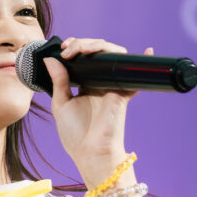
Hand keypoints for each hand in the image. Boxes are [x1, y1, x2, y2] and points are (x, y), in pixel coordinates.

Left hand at [45, 37, 153, 186]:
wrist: (90, 152)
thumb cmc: (75, 134)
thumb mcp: (61, 104)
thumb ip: (58, 81)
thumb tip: (51, 59)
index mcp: (85, 84)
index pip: (83, 58)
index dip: (74, 47)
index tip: (62, 48)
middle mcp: (100, 82)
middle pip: (97, 52)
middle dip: (82, 44)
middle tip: (68, 49)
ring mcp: (112, 85)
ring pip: (112, 55)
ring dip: (97, 46)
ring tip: (80, 49)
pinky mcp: (122, 92)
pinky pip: (132, 73)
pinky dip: (140, 60)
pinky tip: (145, 50)